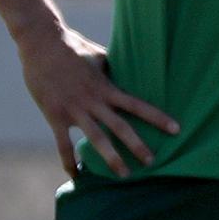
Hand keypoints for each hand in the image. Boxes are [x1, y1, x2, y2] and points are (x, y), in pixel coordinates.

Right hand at [18, 25, 176, 177]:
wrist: (42, 44)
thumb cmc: (74, 47)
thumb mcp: (101, 56)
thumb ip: (115, 70)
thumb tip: (132, 73)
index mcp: (107, 87)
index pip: (137, 105)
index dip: (157, 117)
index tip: (176, 129)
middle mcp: (94, 101)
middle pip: (121, 127)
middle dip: (138, 146)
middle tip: (153, 163)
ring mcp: (74, 109)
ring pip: (97, 139)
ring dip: (111, 158)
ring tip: (124, 175)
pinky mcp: (55, 115)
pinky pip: (63, 144)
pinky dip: (70, 161)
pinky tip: (76, 175)